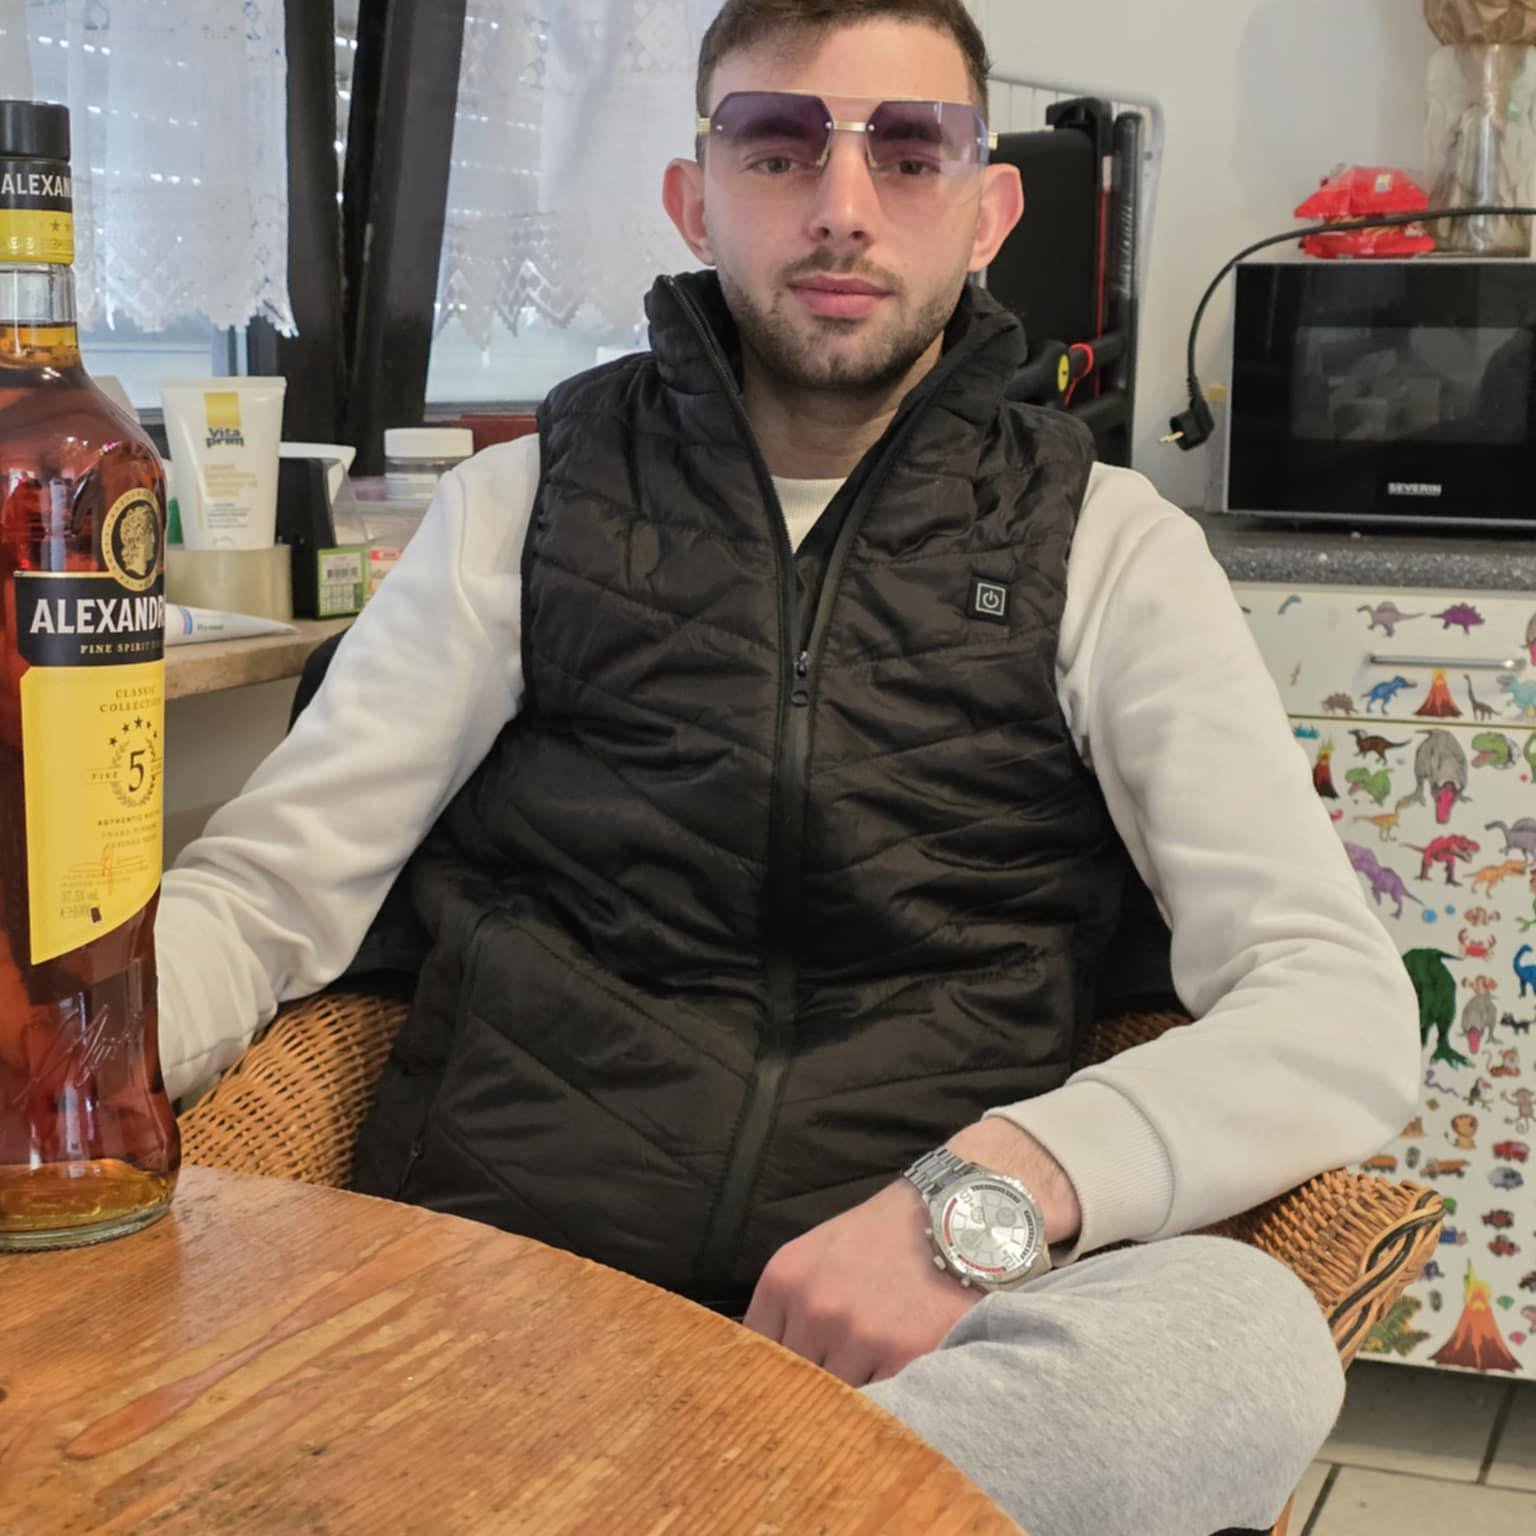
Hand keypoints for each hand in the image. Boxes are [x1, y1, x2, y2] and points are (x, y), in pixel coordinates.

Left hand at [741, 1175, 980, 1386]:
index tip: (786, 1382)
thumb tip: (768, 1366)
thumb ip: (789, 1304)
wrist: (956, 1218)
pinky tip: (898, 1373)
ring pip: (835, 1398)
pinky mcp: (903, 1357)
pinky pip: (880, 1403)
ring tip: (873, 1370)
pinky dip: (888, 1399)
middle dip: (812, 1385)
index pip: (756, 1355)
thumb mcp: (818, 1252)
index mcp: (785, 1279)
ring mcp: (859, 1335)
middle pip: (793, 1381)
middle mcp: (815, 1308)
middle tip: (835, 1379)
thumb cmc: (885, 1235)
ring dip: (851, 1394)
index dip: (771, 1372)